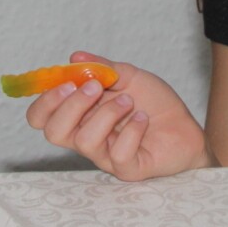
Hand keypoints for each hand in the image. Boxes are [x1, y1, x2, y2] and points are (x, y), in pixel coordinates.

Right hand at [24, 51, 208, 180]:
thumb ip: (101, 67)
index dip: (44, 101)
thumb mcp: (128, 76)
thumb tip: (75, 57)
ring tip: (129, 102)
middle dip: (71, 105)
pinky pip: (118, 154)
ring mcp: (105, 156)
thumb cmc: (154, 104)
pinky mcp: (127, 169)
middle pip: (53, 132)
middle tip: (94, 88)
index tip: (66, 82)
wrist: (186, 127)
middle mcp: (86, 137)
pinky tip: (144, 119)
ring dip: (108, 114)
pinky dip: (132, 130)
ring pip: (85, 141)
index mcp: (79, 115)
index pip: (41, 117)